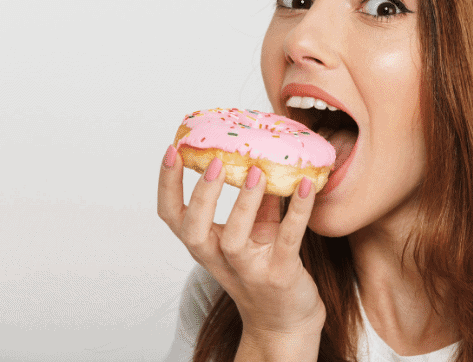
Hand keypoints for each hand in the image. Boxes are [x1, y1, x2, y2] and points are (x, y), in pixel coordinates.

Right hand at [158, 145, 325, 337]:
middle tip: (213, 162)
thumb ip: (256, 199)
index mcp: (207, 245)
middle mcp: (220, 260)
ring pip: (234, 239)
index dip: (167, 184)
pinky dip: (298, 212)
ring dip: (243, 203)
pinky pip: (288, 240)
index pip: (173, 215)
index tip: (172, 151)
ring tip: (256, 171)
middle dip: (201, 196)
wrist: (286, 321)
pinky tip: (305, 186)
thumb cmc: (266, 269)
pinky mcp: (280, 275)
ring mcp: (249, 270)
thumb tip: (260, 156)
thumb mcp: (254, 231)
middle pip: (193, 230)